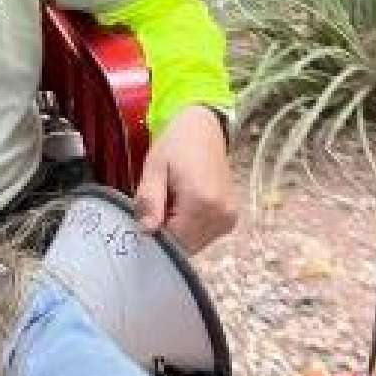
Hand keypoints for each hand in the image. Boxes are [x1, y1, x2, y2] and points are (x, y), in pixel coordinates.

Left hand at [134, 105, 236, 253]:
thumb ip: (149, 200)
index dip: (154, 233)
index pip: (173, 240)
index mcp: (202, 202)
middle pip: (184, 245)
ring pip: (193, 243)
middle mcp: (221, 215)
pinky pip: (202, 236)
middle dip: (165, 232)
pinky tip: (183, 205)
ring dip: (177, 230)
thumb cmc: (175, 146)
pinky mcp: (229, 220)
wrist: (203, 131)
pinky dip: (188, 228)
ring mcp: (228, 219)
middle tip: (158, 204)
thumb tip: (146, 231)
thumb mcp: (154, 168)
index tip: (145, 215)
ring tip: (171, 201)